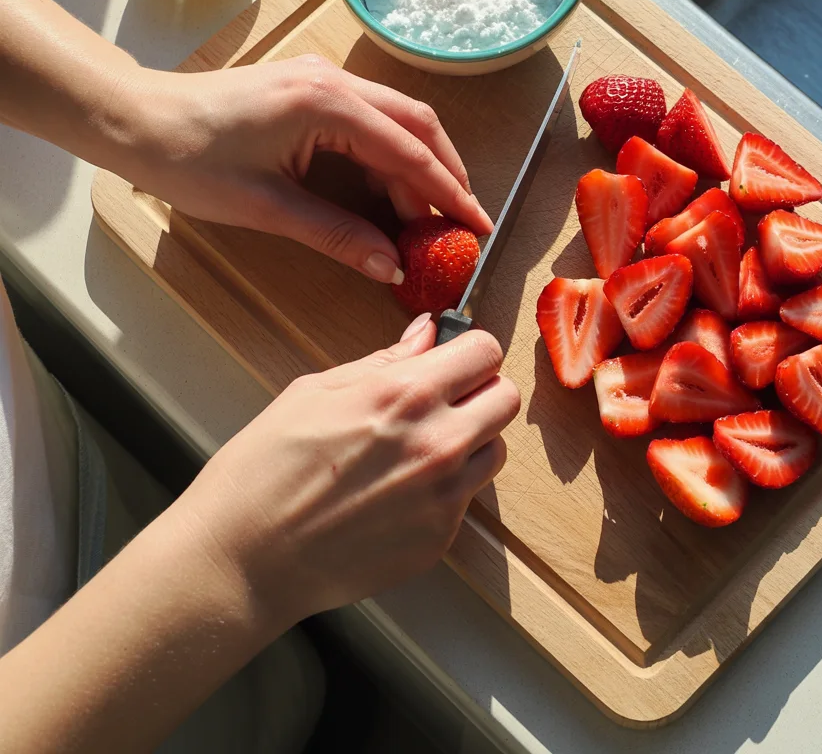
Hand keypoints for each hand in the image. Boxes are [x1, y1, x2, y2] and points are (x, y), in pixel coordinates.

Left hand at [117, 55, 492, 283]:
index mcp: (326, 105)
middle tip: (463, 221)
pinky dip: (391, 153)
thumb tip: (389, 265)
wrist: (134, 118)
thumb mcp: (266, 206)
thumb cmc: (186, 158)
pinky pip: (370, 118)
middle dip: (446, 173)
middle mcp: (334, 82)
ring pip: (397, 118)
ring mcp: (323, 79)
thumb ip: (336, 234)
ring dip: (420, 164)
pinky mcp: (311, 88)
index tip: (477, 224)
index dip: (448, 192)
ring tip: (430, 215)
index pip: (409, 151)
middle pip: (417, 125)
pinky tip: (390, 189)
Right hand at [171, 315, 518, 623]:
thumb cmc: (265, 469)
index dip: (470, 351)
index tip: (454, 360)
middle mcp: (437, 443)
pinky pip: (467, 499)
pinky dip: (447, 490)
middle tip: (445, 400)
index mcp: (404, 394)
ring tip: (421, 449)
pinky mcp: (440, 538)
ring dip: (472, 442)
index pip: (486, 351)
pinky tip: (400, 493)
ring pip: (497, 450)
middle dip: (481, 391)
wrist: (244, 558)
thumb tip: (426, 333)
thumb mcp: (315, 390)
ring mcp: (443, 496)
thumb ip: (384, 360)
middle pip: (506, 398)